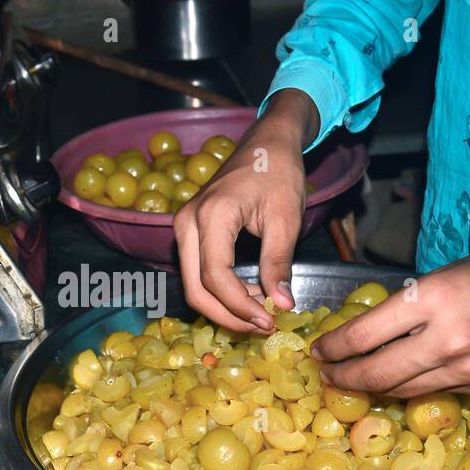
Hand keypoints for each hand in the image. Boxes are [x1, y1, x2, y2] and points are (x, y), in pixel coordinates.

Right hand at [173, 90, 319, 332]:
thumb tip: (281, 306)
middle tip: (263, 326)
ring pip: (193, 283)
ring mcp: (184, 227)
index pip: (216, 277)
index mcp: (212, 215)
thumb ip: (279, 264)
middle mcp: (188, 222)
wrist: (266, 143)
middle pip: (195, 288)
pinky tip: (248, 294)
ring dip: (223, 306)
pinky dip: (220, 291)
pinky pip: (197, 271)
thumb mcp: (286, 219)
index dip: (240, 307)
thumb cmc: (278, 172)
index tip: (270, 321)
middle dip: (228, 315)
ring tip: (260, 312)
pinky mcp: (189, 231)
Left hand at [311, 232, 469, 396]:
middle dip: (343, 376)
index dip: (333, 347)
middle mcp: (448, 340)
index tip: (318, 350)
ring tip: (351, 380)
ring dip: (372, 387)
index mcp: (433, 300)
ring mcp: (468, 370)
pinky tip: (396, 380)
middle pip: (376, 373)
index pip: (364, 336)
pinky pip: (433, 391)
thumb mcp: (447, 274)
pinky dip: (409, 387)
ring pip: (402, 390)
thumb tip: (366, 329)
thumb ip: (409, 304)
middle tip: (325, 374)